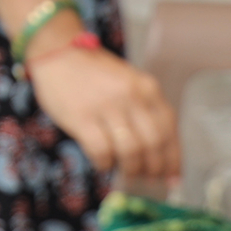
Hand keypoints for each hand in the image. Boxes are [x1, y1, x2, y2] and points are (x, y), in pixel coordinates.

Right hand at [26, 38, 178, 179]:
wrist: (57, 52)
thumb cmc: (95, 73)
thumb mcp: (128, 84)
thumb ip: (145, 113)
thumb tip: (161, 159)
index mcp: (147, 87)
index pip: (169, 131)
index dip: (172, 160)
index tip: (170, 178)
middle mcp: (131, 96)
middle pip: (153, 144)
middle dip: (153, 169)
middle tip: (146, 178)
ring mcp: (106, 106)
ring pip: (130, 151)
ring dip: (131, 169)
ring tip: (126, 171)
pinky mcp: (82, 117)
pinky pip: (102, 151)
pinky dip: (105, 164)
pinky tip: (103, 162)